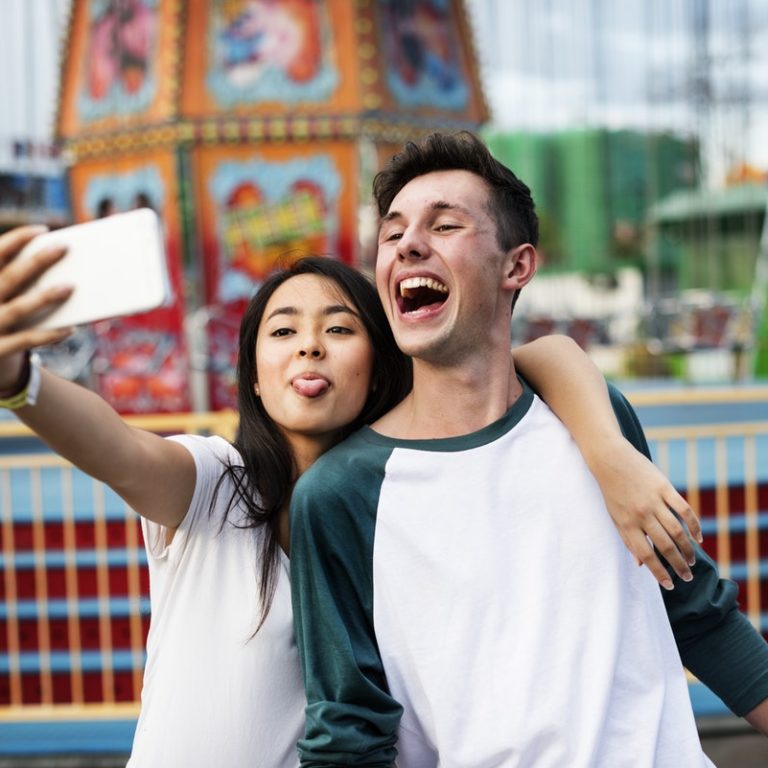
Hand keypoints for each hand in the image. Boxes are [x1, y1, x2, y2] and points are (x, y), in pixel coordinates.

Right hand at [0, 225, 73, 385]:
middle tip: (64, 247)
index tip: (42, 230)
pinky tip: (70, 329)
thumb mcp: (2, 296)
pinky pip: (27, 340)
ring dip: (45, 297)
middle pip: (10, 277)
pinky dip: (49, 335)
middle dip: (37, 261)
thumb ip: (18, 282)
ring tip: (71, 286)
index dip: (16, 240)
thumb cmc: (0, 317)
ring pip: (19, 308)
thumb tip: (63, 270)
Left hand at [588, 435, 701, 589]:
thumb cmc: (611, 490)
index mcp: (626, 523)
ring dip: (688, 548)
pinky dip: (693, 525)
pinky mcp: (664, 487)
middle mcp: (641, 514)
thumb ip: (627, 539)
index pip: (646, 554)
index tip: (670, 584)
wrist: (610, 459)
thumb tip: (640, 563)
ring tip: (692, 560)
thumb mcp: (614, 516)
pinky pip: (683, 509)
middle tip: (687, 576)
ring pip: (677, 530)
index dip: (659, 572)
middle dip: (678, 564)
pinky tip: (698, 537)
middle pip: (665, 545)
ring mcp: (654, 500)